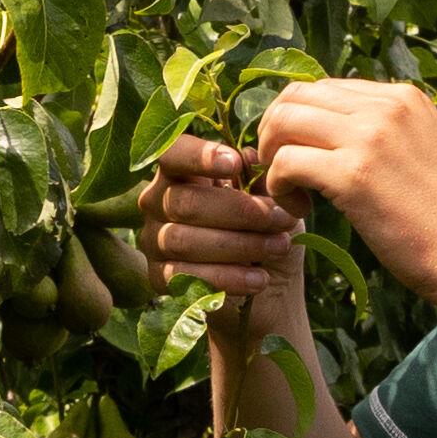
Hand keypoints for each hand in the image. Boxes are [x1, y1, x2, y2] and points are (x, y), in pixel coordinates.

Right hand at [137, 134, 312, 313]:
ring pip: (185, 241)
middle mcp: (157, 202)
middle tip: (282, 218)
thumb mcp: (271, 198)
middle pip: (185, 202)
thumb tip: (250, 157)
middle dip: (240, 211)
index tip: (234, 163)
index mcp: (180, 172)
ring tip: (279, 247)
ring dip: (240, 245)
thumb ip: (260, 176)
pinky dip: (228, 278)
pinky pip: (186, 278)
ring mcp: (154, 241)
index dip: (198, 156)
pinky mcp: (159, 278)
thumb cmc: (268, 229)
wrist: (271, 283)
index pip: (173, 154)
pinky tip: (259, 279)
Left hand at [245, 77, 436, 300]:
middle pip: (295, 97)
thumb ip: (382, 135)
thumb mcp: (420, 153)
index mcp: (403, 97)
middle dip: (275, 134)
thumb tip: (330, 133)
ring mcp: (370, 136)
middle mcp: (386, 106)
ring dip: (273, 158)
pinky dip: (278, 186)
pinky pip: (286, 162)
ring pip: (283, 122)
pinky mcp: (354, 174)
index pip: (323, 88)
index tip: (301, 159)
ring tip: (291, 194)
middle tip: (284, 175)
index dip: (297, 122)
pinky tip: (299, 211)